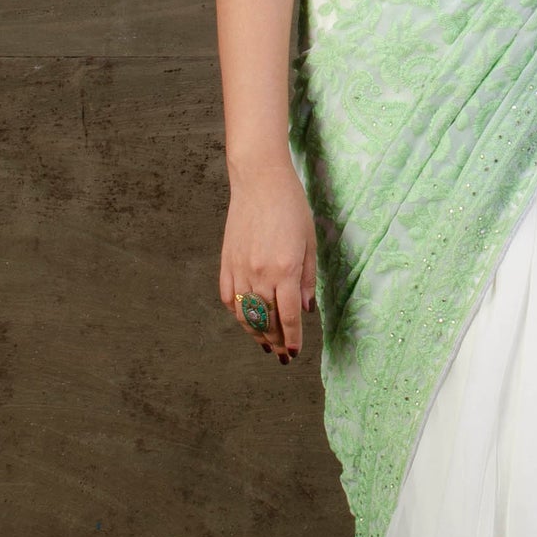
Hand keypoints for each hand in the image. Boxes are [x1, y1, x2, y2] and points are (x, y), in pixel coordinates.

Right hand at [219, 159, 317, 364]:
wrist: (260, 181)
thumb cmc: (291, 208)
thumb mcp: (310, 242)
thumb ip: (308, 279)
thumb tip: (306, 309)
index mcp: (285, 270)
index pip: (289, 316)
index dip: (292, 338)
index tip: (293, 353)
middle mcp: (260, 274)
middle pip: (266, 320)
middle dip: (275, 341)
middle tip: (281, 355)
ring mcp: (240, 269)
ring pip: (245, 314)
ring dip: (255, 332)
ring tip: (264, 343)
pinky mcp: (226, 262)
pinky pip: (229, 297)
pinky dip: (236, 313)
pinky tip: (245, 319)